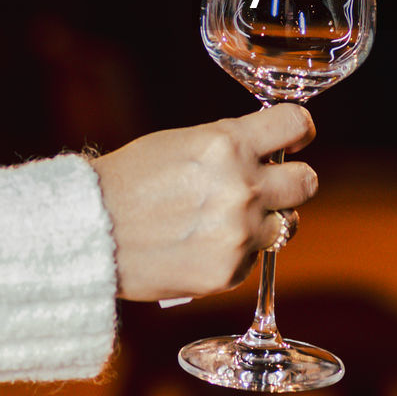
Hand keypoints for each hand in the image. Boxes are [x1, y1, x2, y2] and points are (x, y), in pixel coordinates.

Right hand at [90, 104, 318, 300]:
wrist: (89, 233)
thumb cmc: (131, 180)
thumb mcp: (183, 142)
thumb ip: (232, 145)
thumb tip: (270, 151)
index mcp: (228, 144)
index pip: (296, 124)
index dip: (300, 131)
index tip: (297, 139)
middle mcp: (241, 187)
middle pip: (307, 183)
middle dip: (294, 181)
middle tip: (274, 186)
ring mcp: (238, 233)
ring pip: (286, 224)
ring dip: (266, 221)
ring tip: (227, 220)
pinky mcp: (228, 271)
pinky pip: (254, 257)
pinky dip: (236, 252)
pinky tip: (201, 246)